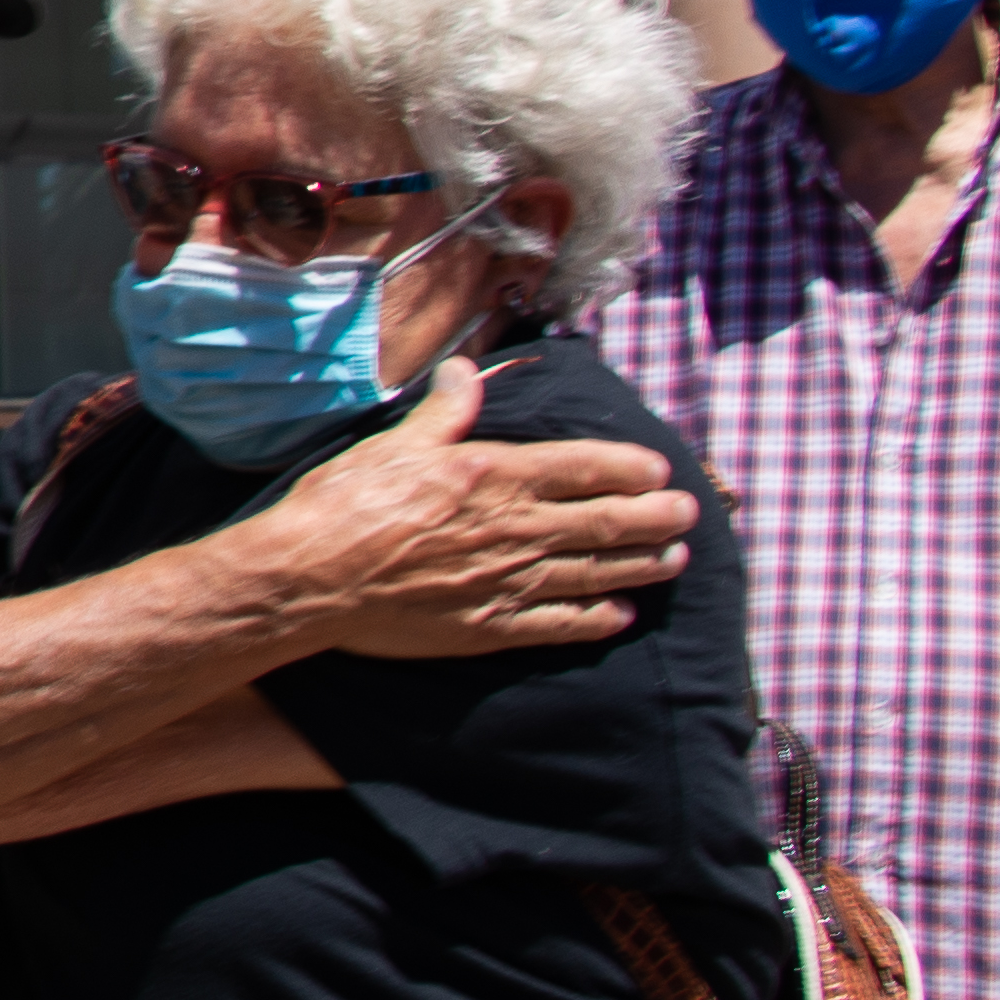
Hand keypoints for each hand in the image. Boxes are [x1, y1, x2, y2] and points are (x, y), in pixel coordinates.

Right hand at [257, 356, 700, 660]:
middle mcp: (516, 530)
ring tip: (673, 560)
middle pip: (608, 522)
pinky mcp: (491, 628)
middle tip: (688, 514)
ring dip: (642, 565)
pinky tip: (620, 616)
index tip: (659, 469)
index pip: (584, 467)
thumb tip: (465, 370)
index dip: (629, 467)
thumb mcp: (393, 444)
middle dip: (657, 517)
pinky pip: (560, 626)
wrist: (311, 578)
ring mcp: (509, 583)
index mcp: (495, 477)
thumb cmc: (345, 504)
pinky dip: (597, 620)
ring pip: (597, 572)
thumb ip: (443, 412)